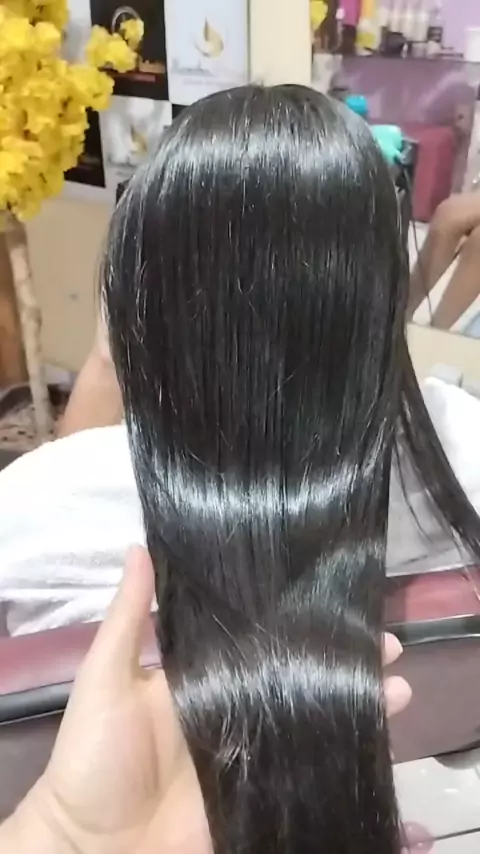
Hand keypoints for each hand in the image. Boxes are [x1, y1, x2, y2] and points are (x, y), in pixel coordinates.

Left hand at [8, 549, 410, 853]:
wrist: (95, 845)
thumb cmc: (96, 754)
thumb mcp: (105, 677)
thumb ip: (128, 619)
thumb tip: (140, 545)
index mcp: (202, 672)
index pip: (257, 634)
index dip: (296, 615)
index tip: (337, 593)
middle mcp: (235, 703)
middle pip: (297, 671)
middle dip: (341, 655)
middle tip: (384, 640)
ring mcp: (253, 748)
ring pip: (313, 713)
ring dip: (355, 697)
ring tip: (396, 682)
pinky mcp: (262, 790)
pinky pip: (309, 764)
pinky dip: (344, 748)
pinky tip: (376, 732)